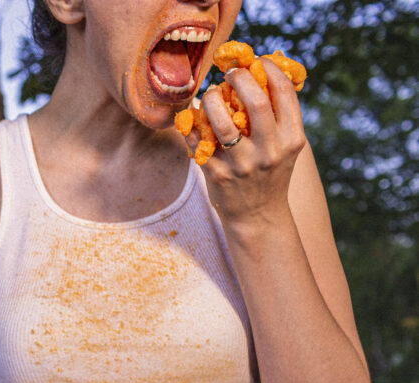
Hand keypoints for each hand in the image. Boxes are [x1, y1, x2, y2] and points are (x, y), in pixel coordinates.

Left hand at [191, 58, 306, 221]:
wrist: (258, 216)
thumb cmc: (271, 171)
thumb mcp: (286, 144)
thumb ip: (279, 112)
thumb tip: (267, 65)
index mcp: (292, 139)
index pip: (284, 92)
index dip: (268, 69)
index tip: (257, 62)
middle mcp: (270, 151)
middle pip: (255, 102)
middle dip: (240, 79)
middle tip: (230, 74)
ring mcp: (242, 164)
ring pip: (221, 120)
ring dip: (212, 99)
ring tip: (212, 95)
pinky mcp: (216, 174)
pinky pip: (197, 140)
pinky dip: (192, 123)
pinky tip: (195, 117)